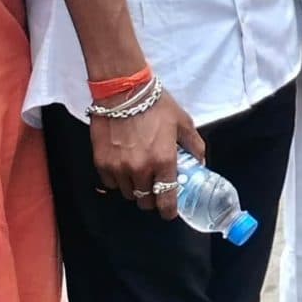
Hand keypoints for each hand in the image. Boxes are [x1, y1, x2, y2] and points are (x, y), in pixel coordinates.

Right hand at [90, 91, 203, 217]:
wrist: (123, 90)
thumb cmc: (155, 104)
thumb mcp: (182, 122)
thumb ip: (194, 145)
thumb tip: (200, 162)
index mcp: (164, 161)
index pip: (166, 200)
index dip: (169, 210)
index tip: (169, 211)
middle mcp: (141, 169)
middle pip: (145, 201)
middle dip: (152, 198)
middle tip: (155, 187)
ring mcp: (119, 168)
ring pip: (128, 193)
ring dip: (135, 188)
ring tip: (139, 173)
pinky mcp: (102, 163)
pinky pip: (110, 183)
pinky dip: (117, 180)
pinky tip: (123, 166)